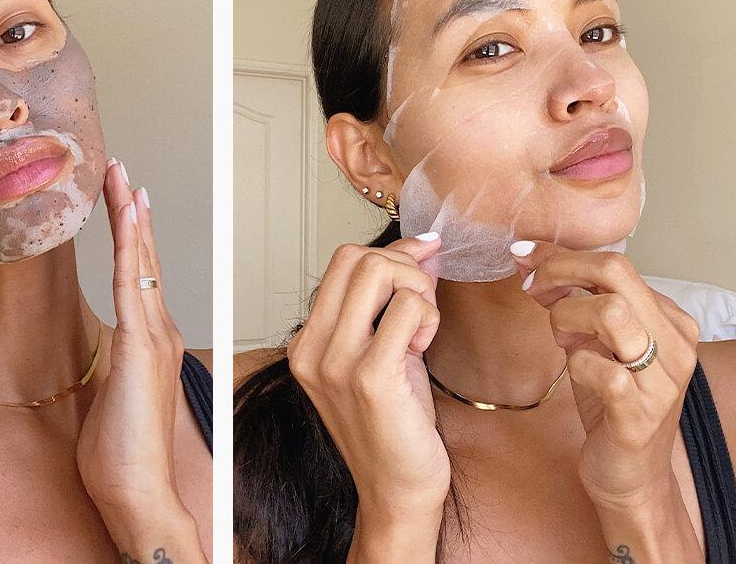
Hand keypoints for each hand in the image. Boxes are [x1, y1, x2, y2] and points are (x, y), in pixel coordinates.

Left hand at [76, 159, 188, 525]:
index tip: (124, 204)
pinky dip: (128, 243)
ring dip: (129, 215)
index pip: (141, 277)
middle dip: (132, 211)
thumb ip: (111, 372)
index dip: (133, 237)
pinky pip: (131, 280)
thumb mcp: (111, 401)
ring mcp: (154, 336)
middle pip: (144, 258)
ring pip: (140, 260)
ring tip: (121, 178)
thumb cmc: (123, 457)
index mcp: (152, 343)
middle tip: (121, 172)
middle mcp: (160, 332)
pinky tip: (125, 214)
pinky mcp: (141, 345)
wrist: (139, 493)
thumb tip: (101, 362)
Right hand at [286, 234, 448, 524]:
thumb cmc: (394, 423)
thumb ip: (392, 301)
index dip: (392, 253)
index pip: (342, 260)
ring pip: (380, 273)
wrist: (397, 490)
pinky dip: (428, 318)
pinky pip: (409, 309)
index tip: (423, 262)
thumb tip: (421, 246)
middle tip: (424, 302)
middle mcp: (312, 349)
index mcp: (307, 342)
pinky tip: (424, 348)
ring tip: (422, 328)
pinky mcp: (371, 378)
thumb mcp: (384, 352)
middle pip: (357, 258)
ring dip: (418, 290)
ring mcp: (337, 363)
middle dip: (405, 267)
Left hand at [511, 241, 701, 509]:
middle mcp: (675, 344)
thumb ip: (573, 299)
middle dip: (559, 271)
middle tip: (533, 289)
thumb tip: (529, 257)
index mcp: (669, 319)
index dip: (562, 256)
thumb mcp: (593, 341)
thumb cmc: (611, 402)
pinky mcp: (639, 417)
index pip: (616, 262)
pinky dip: (577, 364)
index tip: (525, 260)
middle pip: (616, 272)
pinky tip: (576, 373)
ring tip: (562, 337)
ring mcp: (661, 381)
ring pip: (610, 313)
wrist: (631, 476)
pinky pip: (602, 370)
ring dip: (567, 316)